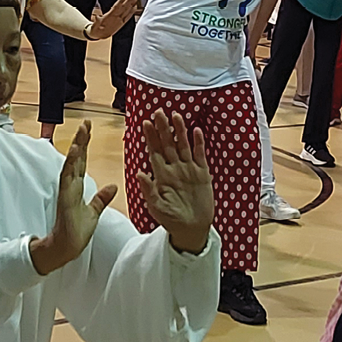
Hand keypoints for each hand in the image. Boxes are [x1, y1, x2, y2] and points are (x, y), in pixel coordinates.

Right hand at [30, 121, 117, 274]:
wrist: (66, 247)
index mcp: (77, 187)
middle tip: (86, 122)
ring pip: (72, 164)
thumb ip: (101, 198)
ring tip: (82, 132)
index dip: (86, 146)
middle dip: (82, 140)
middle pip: (77, 158)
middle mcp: (71, 185)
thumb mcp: (94, 212)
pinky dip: (72, 164)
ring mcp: (67, 190)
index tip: (89, 130)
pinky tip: (76, 152)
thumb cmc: (77, 231)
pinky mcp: (66, 198)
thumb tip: (113, 186)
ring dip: (77, 148)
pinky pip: (68, 178)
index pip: (83, 162)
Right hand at [85, 0, 138, 39]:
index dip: (121, 1)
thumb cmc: (97, 27)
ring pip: (128, 11)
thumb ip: (96, 20)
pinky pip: (129, 16)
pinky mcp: (123, 22)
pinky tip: (135, 6)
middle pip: (124, 8)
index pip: (116, 7)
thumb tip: (97, 17)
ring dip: (132, 3)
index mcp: (110, 18)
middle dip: (129, 0)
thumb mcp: (95, 23)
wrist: (101, 34)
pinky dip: (132, 11)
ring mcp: (121, 20)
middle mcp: (117, 19)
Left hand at [138, 110, 213, 252]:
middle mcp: (174, 169)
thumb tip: (140, 173)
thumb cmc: (171, 219)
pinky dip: (198, 144)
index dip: (150, 137)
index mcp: (161, 175)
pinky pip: (200, 156)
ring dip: (180, 131)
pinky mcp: (202, 175)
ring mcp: (188, 170)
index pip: (154, 152)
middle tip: (158, 112)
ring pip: (183, 146)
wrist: (191, 229)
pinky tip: (196, 131)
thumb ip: (148, 190)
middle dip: (163, 128)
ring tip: (176, 116)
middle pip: (167, 144)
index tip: (145, 123)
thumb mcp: (156, 207)